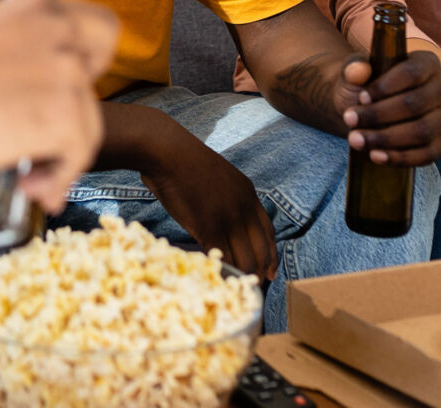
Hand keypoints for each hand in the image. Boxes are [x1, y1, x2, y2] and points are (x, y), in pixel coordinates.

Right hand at [0, 0, 117, 212]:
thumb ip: (18, 53)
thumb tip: (36, 93)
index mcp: (38, 7)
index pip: (102, 27)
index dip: (90, 60)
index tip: (65, 87)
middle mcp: (59, 31)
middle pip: (97, 80)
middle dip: (77, 109)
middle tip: (46, 134)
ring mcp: (65, 73)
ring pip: (88, 123)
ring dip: (63, 155)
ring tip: (30, 178)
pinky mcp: (62, 114)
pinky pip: (79, 155)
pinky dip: (59, 178)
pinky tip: (30, 187)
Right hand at [139, 129, 277, 281]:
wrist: (169, 153)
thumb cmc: (186, 163)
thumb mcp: (221, 177)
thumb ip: (229, 199)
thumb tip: (226, 222)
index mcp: (249, 194)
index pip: (269, 231)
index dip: (271, 254)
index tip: (271, 270)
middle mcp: (244, 208)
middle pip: (261, 249)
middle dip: (261, 270)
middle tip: (255, 285)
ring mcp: (228, 218)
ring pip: (245, 258)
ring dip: (242, 274)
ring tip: (237, 286)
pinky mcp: (209, 227)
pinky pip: (222, 256)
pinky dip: (222, 270)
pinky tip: (218, 277)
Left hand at [341, 50, 440, 165]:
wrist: (368, 111)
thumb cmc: (366, 87)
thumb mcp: (355, 74)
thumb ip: (354, 68)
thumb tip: (358, 71)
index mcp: (426, 62)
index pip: (412, 73)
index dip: (385, 87)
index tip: (361, 98)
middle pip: (415, 103)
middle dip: (379, 114)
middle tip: (350, 120)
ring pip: (422, 130)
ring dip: (386, 138)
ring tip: (356, 139)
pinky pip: (426, 154)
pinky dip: (399, 157)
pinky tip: (375, 156)